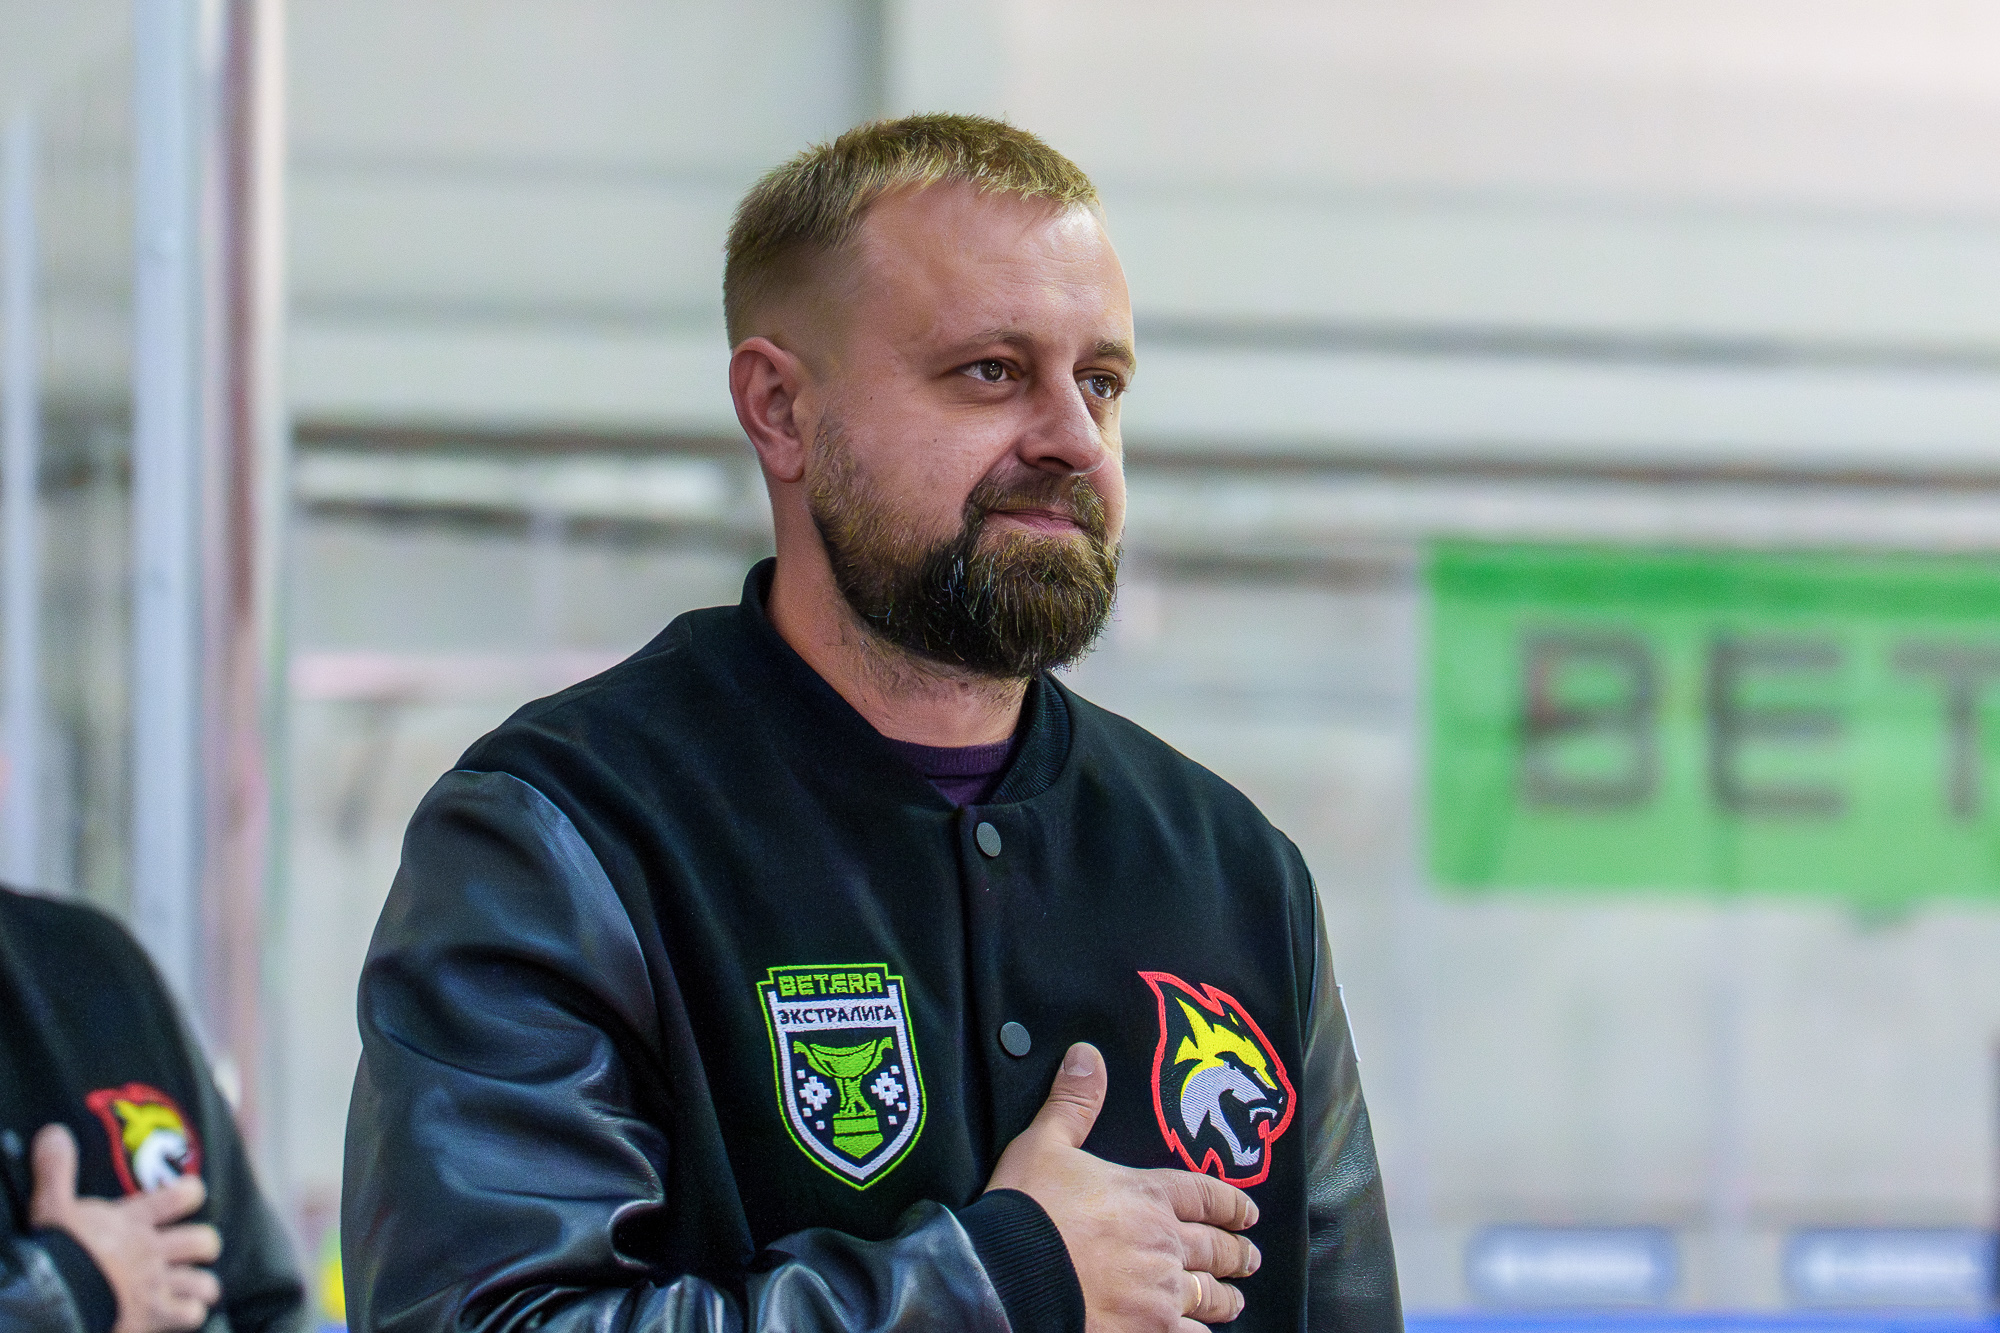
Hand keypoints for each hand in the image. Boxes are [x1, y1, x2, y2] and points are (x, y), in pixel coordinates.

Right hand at [28, 1124, 221, 1332]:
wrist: (55, 1297)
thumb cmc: (55, 1251)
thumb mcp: (52, 1207)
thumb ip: (56, 1171)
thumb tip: (54, 1132)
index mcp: (133, 1222)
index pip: (182, 1195)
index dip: (192, 1194)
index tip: (188, 1197)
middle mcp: (152, 1252)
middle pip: (204, 1242)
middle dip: (203, 1246)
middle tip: (191, 1251)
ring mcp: (158, 1285)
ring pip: (205, 1282)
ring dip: (199, 1286)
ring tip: (190, 1288)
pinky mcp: (155, 1316)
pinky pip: (192, 1316)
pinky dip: (187, 1316)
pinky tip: (177, 1316)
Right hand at [985, 1043, 1260, 1330]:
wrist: (1009, 1276)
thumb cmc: (1027, 1210)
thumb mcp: (1045, 1144)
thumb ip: (1073, 1104)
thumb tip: (1087, 1055)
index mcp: (1146, 1195)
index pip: (1205, 1195)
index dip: (1230, 1203)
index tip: (1248, 1213)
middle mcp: (1165, 1243)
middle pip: (1215, 1248)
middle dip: (1236, 1252)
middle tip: (1250, 1257)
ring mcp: (1160, 1293)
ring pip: (1210, 1295)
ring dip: (1225, 1297)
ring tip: (1234, 1299)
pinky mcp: (1148, 1332)